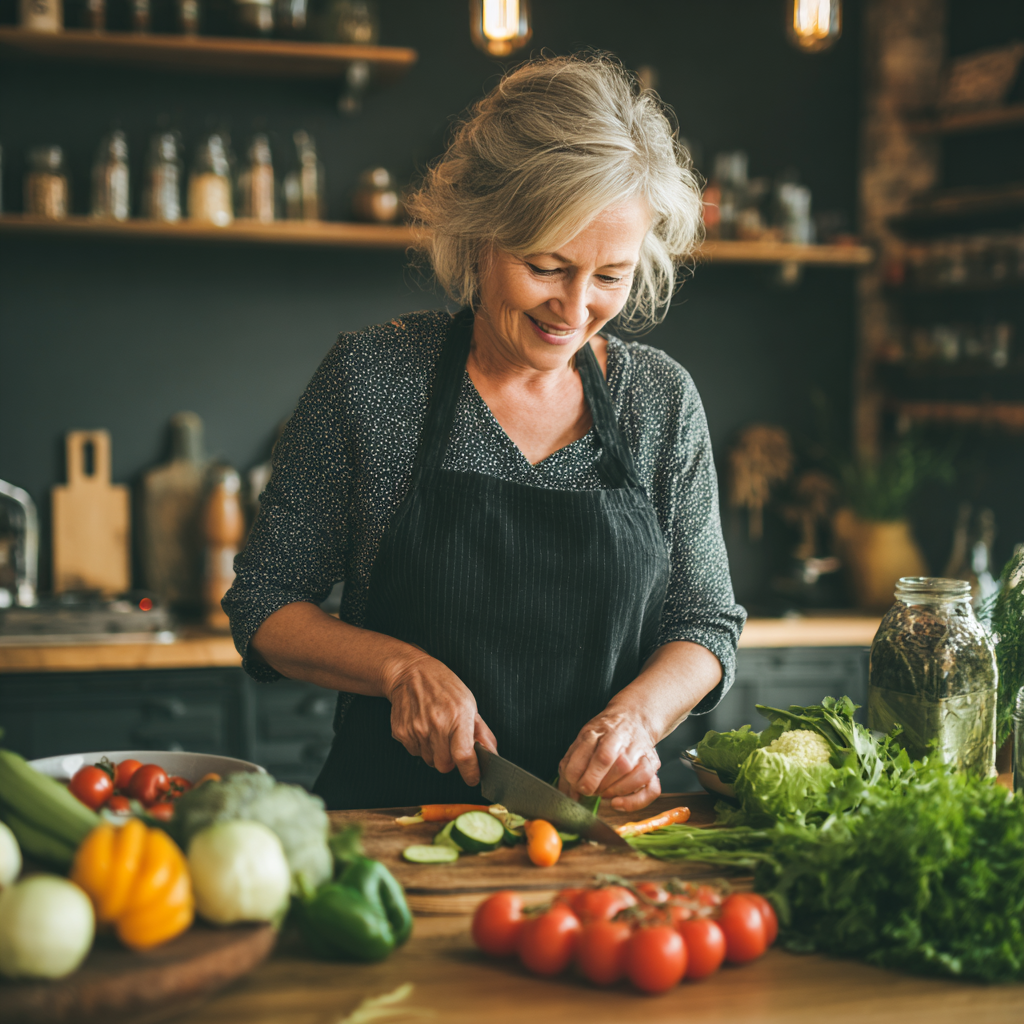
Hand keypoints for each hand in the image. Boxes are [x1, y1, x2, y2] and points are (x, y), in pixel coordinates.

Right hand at [381, 648, 496, 786]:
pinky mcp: (401, 732)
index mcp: (458, 716)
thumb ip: (482, 732)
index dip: (470, 772)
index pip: (464, 756)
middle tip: (451, 744)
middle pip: (445, 766)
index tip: (474, 778)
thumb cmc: (443, 686)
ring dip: (435, 753)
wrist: (410, 673)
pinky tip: (422, 726)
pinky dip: (421, 745)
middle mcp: (436, 725)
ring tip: (435, 730)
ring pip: (429, 761)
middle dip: (451, 761)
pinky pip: (415, 752)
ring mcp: (416, 730)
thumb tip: (493, 755)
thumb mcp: (469, 703)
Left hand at [558, 706, 660, 812]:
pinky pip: (650, 789)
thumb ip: (570, 765)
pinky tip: (617, 803)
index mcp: (599, 731)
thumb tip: (567, 793)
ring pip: (630, 774)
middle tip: (586, 790)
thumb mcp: (583, 740)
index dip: (577, 772)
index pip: (586, 749)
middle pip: (607, 761)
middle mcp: (621, 740)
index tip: (573, 782)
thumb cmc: (604, 735)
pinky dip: (634, 802)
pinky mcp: (652, 767)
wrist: (633, 719)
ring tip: (602, 793)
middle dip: (592, 782)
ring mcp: (639, 753)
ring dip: (612, 790)